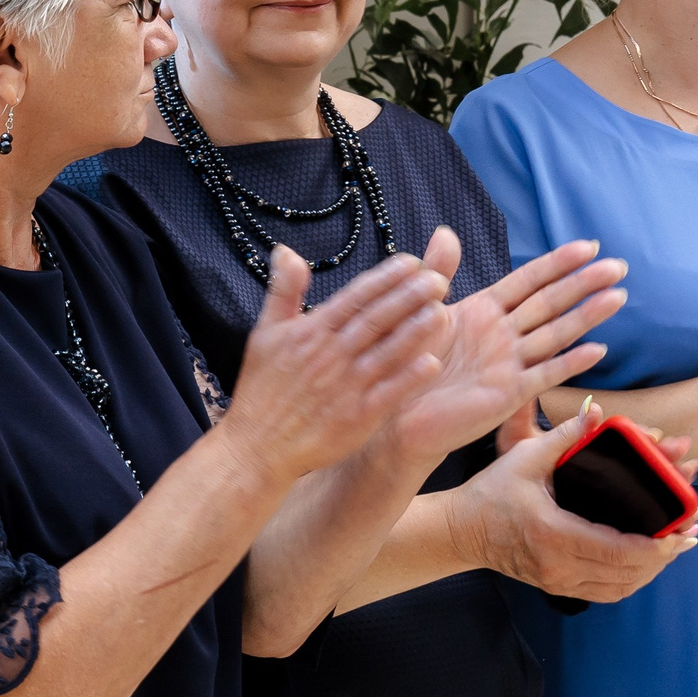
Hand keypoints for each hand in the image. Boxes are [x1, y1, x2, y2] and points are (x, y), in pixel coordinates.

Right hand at [220, 245, 449, 484]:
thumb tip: (287, 250)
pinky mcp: (355, 418)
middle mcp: (330, 355)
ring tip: (441, 309)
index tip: (412, 262)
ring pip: (386, 351)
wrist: (256, 446)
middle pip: (376, 318)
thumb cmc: (260, 391)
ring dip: (415, 330)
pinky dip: (409, 378)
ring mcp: (344, 387)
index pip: (355, 296)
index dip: (385, 277)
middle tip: (439, 278)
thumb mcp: (263, 334)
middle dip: (409, 295)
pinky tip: (432, 363)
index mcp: (310, 332)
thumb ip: (282, 290)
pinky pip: (388, 393)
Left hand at [377, 236, 629, 468]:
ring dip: (587, 316)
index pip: (528, 281)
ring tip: (617, 297)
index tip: (589, 246)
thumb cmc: (408, 360)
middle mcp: (503, 334)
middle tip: (618, 266)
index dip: (558, 264)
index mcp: (485, 310)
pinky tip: (596, 350)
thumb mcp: (421, 309)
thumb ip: (437, 271)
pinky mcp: (508, 393)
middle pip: (550, 303)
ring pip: (555, 334)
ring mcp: (509, 363)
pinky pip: (543, 375)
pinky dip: (569, 364)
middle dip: (584, 284)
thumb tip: (445, 231)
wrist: (397, 410)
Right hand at [458, 402, 697, 603]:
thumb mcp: (523, 458)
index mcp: (554, 534)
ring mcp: (559, 581)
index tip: (680, 530)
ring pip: (622, 587)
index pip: (618, 550)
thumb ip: (563, 436)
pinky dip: (633, 579)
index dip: (657, 546)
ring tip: (677, 546)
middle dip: (666, 555)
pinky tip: (648, 562)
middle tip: (690, 532)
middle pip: (628, 573)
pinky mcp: (558, 586)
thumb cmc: (491, 492)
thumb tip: (598, 412)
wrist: (460, 532)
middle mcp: (559, 566)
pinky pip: (607, 591)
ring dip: (653, 569)